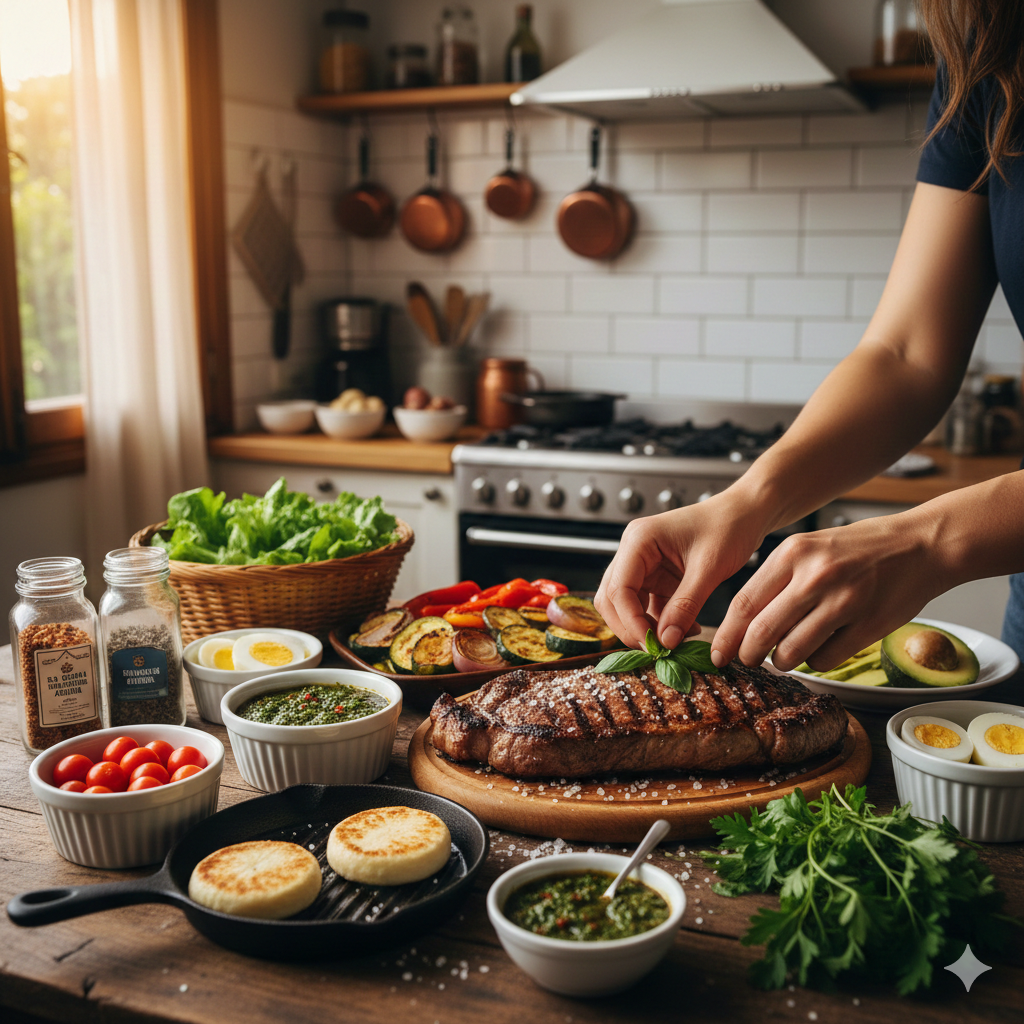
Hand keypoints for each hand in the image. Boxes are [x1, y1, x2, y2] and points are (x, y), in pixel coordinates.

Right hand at [595, 493, 767, 651]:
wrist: (746, 513)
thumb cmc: (729, 526)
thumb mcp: (709, 569)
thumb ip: (685, 605)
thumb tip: (666, 640)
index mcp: (639, 540)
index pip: (618, 589)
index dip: (631, 622)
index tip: (652, 646)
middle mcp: (634, 551)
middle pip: (612, 599)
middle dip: (631, 627)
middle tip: (657, 649)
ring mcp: (643, 564)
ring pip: (626, 605)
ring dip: (645, 627)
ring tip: (674, 642)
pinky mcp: (656, 576)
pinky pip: (648, 606)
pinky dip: (661, 622)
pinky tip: (685, 630)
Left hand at [711, 511, 949, 671]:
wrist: (922, 545)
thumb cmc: (860, 548)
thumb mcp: (810, 548)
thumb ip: (778, 579)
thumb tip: (743, 622)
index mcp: (793, 552)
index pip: (744, 603)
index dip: (726, 634)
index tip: (718, 652)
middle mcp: (815, 576)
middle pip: (762, 632)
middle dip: (748, 654)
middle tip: (746, 661)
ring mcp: (843, 601)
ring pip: (792, 651)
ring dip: (782, 661)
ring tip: (785, 656)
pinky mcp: (867, 625)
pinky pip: (825, 659)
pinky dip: (816, 662)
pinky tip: (821, 649)